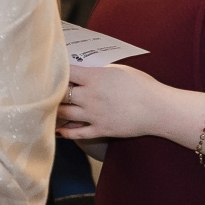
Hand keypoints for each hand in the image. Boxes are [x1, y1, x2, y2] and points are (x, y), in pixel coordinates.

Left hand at [58, 61, 172, 140]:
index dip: (57, 71)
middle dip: (52, 92)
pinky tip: (58, 130)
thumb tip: (84, 73)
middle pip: (60, 94)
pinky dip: (65, 132)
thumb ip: (98, 72)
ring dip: (55, 110)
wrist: (158, 109)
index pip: (66, 72)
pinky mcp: (100, 129)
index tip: (52, 71)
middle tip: (46, 91)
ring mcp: (93, 115)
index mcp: (94, 78)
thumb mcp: (118, 70)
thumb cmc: (142, 85)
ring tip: (49, 108)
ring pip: (64, 113)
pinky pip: (77, 133)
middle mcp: (89, 96)